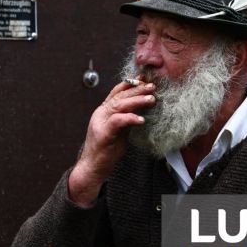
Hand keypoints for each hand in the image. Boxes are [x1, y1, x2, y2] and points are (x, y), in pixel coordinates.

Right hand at [68, 80, 155, 206]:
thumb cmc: (107, 150)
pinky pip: (117, 121)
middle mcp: (101, 114)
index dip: (130, 84)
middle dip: (137, 90)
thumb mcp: (119, 129)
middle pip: (120, 96)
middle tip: (152, 86)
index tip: (144, 79)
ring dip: (137, 101)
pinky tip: (141, 120)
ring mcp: (100, 123)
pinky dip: (130, 118)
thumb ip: (126, 117)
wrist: (93, 167)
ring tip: (151, 99)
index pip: (116, 92)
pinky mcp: (103, 134)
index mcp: (103, 111)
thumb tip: (141, 107)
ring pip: (119, 105)